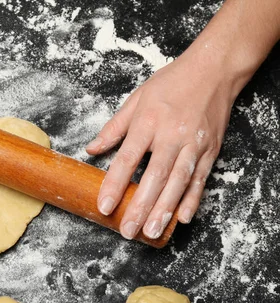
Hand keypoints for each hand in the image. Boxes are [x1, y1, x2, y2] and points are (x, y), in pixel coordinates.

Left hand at [86, 49, 236, 239]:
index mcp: (148, 122)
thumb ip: (113, 128)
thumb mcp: (136, 99)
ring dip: (165, 209)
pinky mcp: (211, 151)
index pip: (127, 159)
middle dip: (140, 207)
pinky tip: (183, 218)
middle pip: (154, 177)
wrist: (214, 70)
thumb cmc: (171, 83)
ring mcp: (194, 144)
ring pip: (178, 182)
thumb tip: (91, 149)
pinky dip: (193, 200)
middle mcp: (171, 135)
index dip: (114, 184)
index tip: (105, 206)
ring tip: (152, 231)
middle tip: (128, 230)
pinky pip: (201, 179)